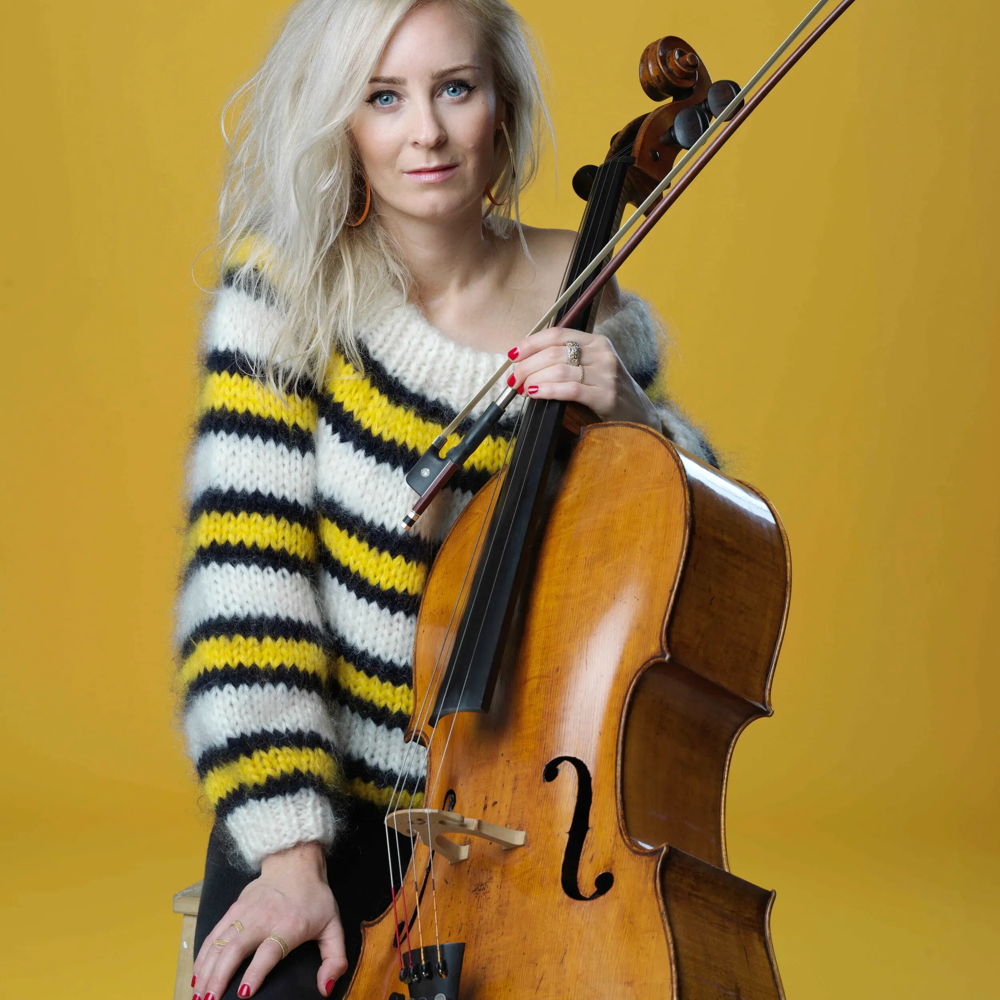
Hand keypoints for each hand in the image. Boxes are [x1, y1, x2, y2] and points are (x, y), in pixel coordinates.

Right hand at [192, 842, 346, 999]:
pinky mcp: (233, 909)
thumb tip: (325, 989)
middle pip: (235, 948)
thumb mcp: (333, 925)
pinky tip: (197, 975)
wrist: (295, 861)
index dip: (255, 973)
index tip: (243, 994)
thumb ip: (334, 959)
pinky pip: (214, 934)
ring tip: (199, 996)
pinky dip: (203, 956)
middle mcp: (263, 918)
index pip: (268, 951)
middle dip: (220, 977)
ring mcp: (245, 912)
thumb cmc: (314, 898)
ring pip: (220, 943)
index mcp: (289, 925)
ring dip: (206, 970)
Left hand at [506, 328, 659, 427]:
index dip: (531, 343)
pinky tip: (535, 393)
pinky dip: (548, 390)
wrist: (639, 416)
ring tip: (522, 388)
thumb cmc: (608, 392)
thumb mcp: (593, 367)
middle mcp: (602, 354)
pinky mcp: (606, 395)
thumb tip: (528, 361)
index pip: (557, 334)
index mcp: (596, 342)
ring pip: (559, 369)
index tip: (513, 354)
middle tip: (514, 378)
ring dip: (534, 378)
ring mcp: (606, 374)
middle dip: (527, 365)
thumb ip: (567, 360)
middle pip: (554, 353)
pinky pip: (570, 389)